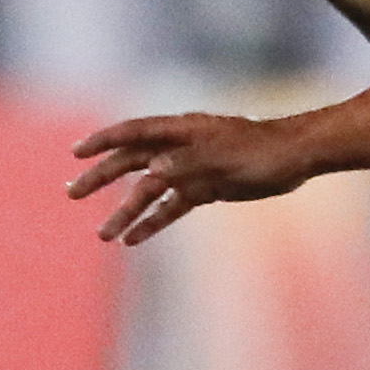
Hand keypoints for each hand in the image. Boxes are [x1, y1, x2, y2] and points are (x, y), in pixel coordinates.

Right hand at [66, 110, 314, 243]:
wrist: (297, 157)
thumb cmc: (263, 150)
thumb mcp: (224, 157)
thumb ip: (187, 163)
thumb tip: (151, 172)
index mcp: (181, 130)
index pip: (133, 132)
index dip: (103, 141)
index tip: (77, 154)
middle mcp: (180, 148)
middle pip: (132, 161)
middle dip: (102, 177)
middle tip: (72, 193)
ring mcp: (191, 169)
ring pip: (149, 191)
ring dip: (126, 211)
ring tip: (103, 234)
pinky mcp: (205, 189)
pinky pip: (171, 207)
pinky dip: (154, 222)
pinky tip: (134, 239)